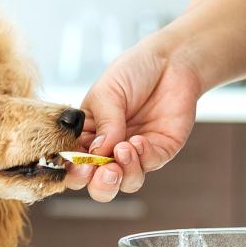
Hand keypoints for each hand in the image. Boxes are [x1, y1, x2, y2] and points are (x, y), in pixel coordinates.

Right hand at [65, 42, 200, 201]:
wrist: (170, 61)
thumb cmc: (132, 72)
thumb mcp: (107, 93)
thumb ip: (104, 124)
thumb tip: (98, 154)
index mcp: (88, 137)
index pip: (75, 165)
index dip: (75, 172)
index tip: (80, 165)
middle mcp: (110, 151)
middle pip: (100, 185)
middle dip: (101, 185)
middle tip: (104, 171)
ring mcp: (136, 154)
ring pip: (127, 183)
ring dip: (124, 173)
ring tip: (124, 149)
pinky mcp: (160, 151)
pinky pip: (149, 166)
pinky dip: (142, 157)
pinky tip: (139, 140)